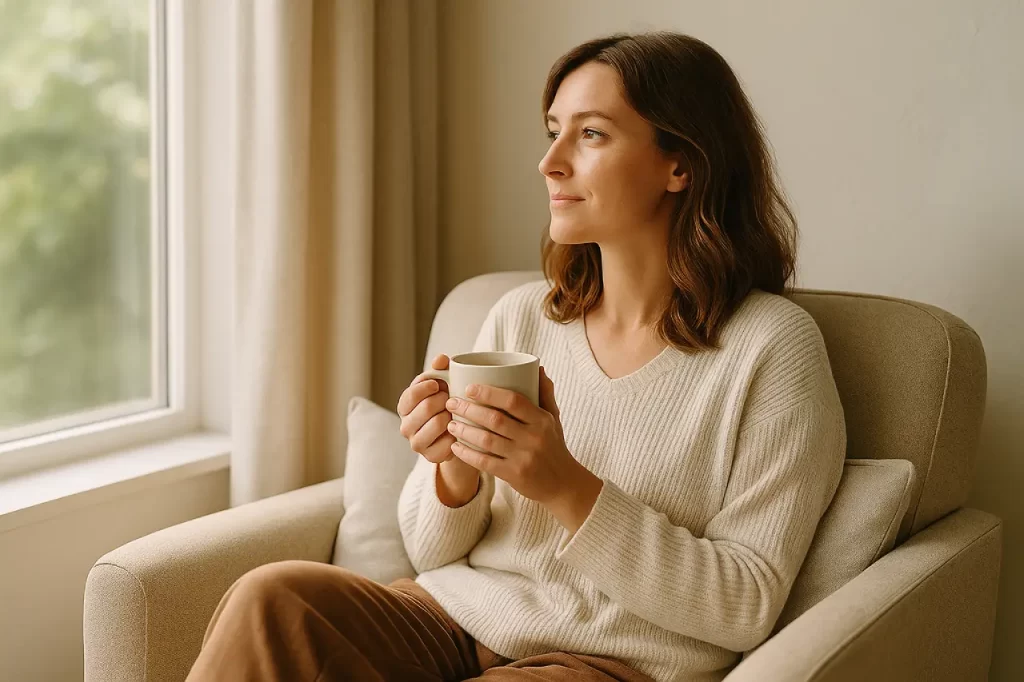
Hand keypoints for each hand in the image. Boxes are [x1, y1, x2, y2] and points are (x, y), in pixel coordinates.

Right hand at [397, 354, 455, 463]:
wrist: (456, 432)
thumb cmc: (446, 402)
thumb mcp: (443, 383)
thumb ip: (440, 369)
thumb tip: (441, 359)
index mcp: (404, 406)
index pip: (410, 394)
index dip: (426, 387)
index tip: (439, 384)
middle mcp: (405, 426)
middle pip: (426, 407)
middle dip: (444, 400)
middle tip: (452, 399)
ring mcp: (416, 443)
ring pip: (438, 423)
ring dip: (452, 415)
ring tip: (457, 412)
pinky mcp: (430, 457)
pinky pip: (448, 442)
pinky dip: (457, 434)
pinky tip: (460, 429)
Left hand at [444, 366, 597, 512]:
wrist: (563, 483)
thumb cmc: (554, 445)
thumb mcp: (554, 418)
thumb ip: (545, 393)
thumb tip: (538, 367)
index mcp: (542, 420)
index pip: (513, 401)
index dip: (489, 393)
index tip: (469, 388)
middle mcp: (533, 438)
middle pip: (495, 420)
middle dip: (469, 409)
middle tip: (451, 403)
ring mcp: (523, 458)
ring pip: (487, 441)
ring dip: (464, 431)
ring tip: (450, 423)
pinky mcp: (514, 475)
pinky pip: (485, 463)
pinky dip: (467, 454)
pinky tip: (455, 447)